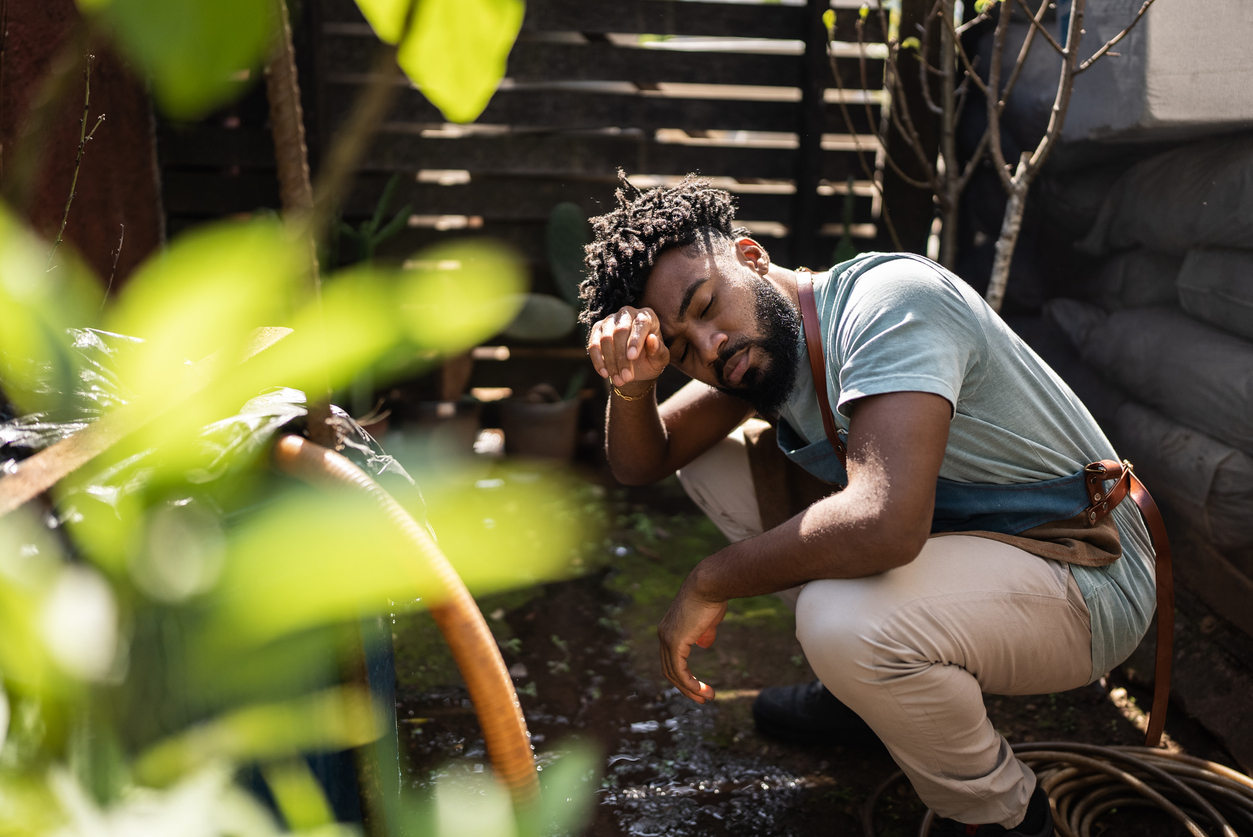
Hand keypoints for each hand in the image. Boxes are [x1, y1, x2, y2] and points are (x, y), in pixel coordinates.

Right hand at [587, 306, 669, 390]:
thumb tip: (652, 340)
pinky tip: (605, 374)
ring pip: (606, 339)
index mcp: (647, 316)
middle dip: (622, 357)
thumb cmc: (651, 360)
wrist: (636, 367)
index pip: (640, 324)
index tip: (632, 357)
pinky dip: (598, 361)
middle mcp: (627, 313)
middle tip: (627, 377)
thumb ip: (659, 351)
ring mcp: (610, 320)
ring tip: (619, 380)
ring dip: (611, 362)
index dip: (635, 340)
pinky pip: (593, 344)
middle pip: (620, 331)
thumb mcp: (659, 360)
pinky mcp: (597, 330)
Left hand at [657, 577, 726, 703]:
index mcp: (669, 629)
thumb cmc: (712, 597)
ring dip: (690, 689)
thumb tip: (704, 644)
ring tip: (707, 698)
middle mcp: (663, 635)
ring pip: (674, 673)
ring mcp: (667, 639)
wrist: (709, 584)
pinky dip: (689, 683)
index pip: (671, 659)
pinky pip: (679, 670)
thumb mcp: (708, 619)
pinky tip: (701, 690)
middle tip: (702, 699)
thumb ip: (704, 632)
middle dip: (686, 687)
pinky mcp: (674, 642)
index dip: (684, 675)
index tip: (699, 687)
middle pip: (669, 669)